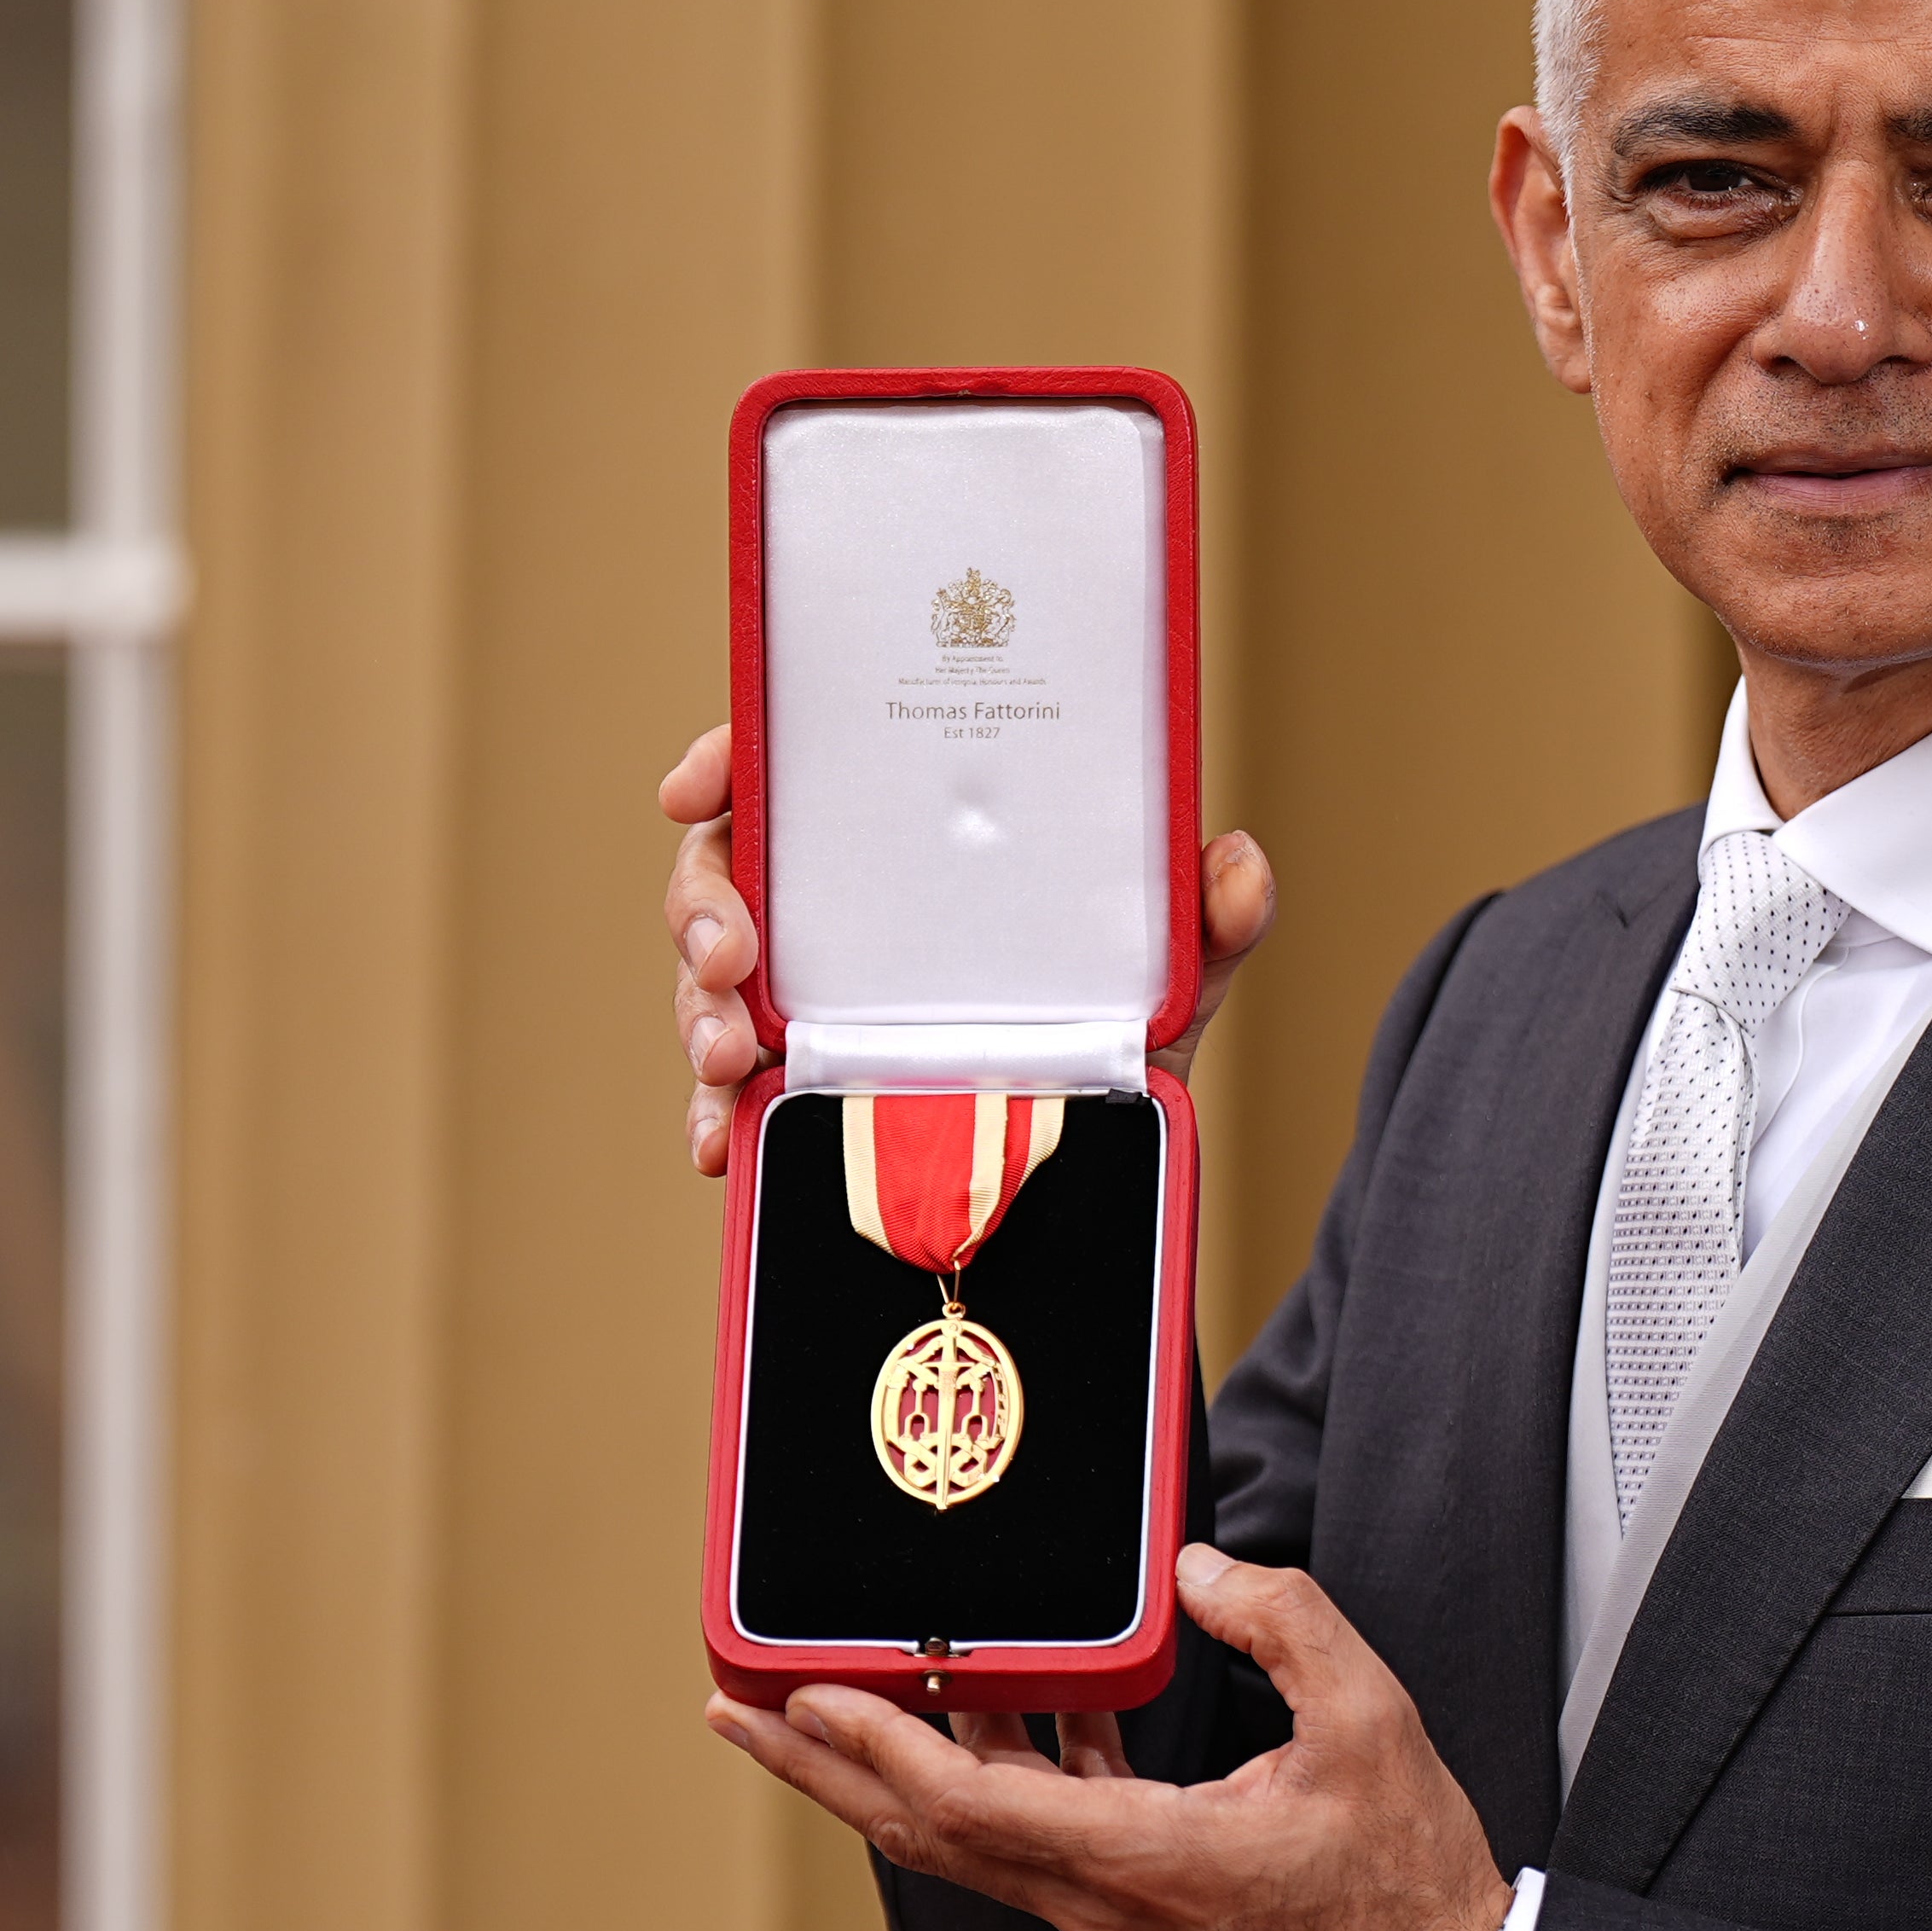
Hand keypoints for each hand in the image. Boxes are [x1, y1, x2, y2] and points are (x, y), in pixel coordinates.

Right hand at [656, 723, 1277, 1174]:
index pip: (797, 774)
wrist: (1110, 1168)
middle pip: (727, 874)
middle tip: (727, 955)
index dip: (730, 762)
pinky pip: (730, 1096)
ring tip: (731, 1058)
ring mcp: (811, 1002)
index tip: (695, 783)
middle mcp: (843, 912)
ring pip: (710, 986)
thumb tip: (1237, 864)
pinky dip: (712, 1117)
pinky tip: (714, 1145)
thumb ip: (1207, 920)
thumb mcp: (1165, 971)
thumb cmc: (1118, 1028)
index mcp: (907, 847)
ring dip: (696, 1016)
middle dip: (698, 907)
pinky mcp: (800, 1087)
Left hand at [706, 1542, 1514, 1930]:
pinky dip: (997, 1769)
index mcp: (1141, 1858)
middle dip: (822, 1766)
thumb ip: (1282, 1623)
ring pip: (969, 1835)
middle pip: (925, 1830)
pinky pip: (1035, 1833)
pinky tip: (1017, 1703)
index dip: (877, 1745)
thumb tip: (1195, 1574)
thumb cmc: (1407, 1878)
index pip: (968, 1804)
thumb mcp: (1369, 1720)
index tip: (803, 1692)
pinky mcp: (1136, 1908)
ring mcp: (1111, 1912)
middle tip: (735, 1707)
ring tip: (826, 1700)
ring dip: (891, 1768)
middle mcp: (1099, 1898)